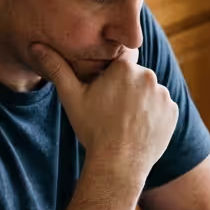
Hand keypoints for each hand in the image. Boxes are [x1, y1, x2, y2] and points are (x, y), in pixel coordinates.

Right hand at [30, 43, 177, 175]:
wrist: (119, 163)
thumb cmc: (93, 129)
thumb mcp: (71, 98)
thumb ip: (57, 68)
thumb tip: (36, 46)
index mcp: (125, 67)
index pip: (120, 58)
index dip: (112, 72)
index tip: (106, 87)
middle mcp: (149, 76)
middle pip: (136, 76)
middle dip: (126, 88)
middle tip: (113, 109)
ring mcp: (164, 95)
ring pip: (149, 92)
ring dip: (141, 101)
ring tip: (125, 121)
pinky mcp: (173, 112)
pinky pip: (162, 108)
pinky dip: (153, 115)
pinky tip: (139, 128)